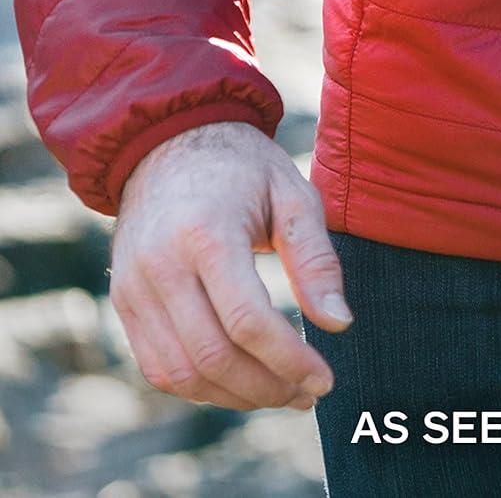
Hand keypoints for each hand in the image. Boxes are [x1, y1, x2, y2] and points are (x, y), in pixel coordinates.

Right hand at [109, 121, 351, 409]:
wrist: (168, 142)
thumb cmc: (242, 168)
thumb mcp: (292, 193)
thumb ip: (316, 258)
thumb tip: (339, 324)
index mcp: (207, 233)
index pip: (247, 321)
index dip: (290, 361)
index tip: (325, 379)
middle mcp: (161, 264)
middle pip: (213, 356)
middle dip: (267, 387)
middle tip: (308, 393)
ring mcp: (134, 286)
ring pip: (182, 373)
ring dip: (235, 396)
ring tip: (280, 392)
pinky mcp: (124, 301)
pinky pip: (158, 366)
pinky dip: (200, 386)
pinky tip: (239, 380)